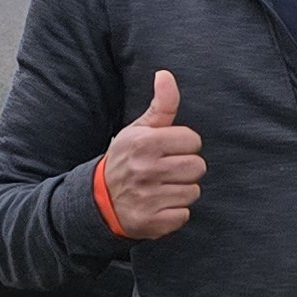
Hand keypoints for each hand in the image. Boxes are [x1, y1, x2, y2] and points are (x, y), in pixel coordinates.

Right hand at [100, 71, 205, 241]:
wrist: (98, 199)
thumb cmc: (126, 158)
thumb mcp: (139, 129)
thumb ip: (161, 104)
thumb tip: (166, 74)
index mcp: (145, 143)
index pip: (193, 141)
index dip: (184, 145)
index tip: (169, 150)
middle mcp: (146, 170)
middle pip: (198, 167)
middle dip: (186, 168)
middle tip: (167, 170)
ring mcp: (148, 197)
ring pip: (193, 192)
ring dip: (181, 191)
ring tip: (162, 187)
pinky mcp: (151, 221)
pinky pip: (184, 215)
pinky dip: (175, 213)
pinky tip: (159, 205)